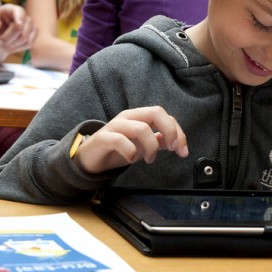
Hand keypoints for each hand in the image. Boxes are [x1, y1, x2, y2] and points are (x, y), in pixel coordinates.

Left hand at [0, 3, 36, 53]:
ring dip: (13, 44)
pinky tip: (12, 45)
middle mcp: (22, 15)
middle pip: (21, 28)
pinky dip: (19, 47)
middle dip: (8, 38)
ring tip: (4, 44)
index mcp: (10, 9)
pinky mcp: (34, 33)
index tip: (18, 24)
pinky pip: (29, 43)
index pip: (19, 11)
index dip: (20, 18)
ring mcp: (30, 24)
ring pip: (26, 37)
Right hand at [73, 106, 188, 173]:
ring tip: (150, 159)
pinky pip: (119, 140)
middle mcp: (129, 117)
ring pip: (141, 128)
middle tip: (172, 149)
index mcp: (140, 116)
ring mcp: (115, 126)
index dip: (177, 132)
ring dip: (151, 146)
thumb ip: (159, 141)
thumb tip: (177, 142)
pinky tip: (132, 159)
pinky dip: (131, 151)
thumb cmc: (118, 149)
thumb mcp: (143, 145)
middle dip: (169, 131)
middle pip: (156, 112)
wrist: (89, 159)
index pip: (165, 116)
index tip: (182, 151)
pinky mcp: (103, 138)